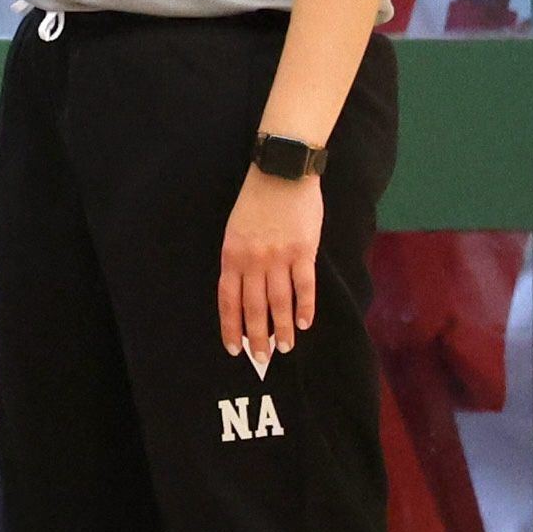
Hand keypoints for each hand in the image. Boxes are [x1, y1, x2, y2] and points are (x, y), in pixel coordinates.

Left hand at [219, 167, 322, 364]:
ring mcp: (279, 257)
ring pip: (279, 302)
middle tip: (261, 358)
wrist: (281, 173)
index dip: (231, 327)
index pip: (228, 301)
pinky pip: (304, 286)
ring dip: (281, 328)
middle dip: (256, 336)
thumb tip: (243, 291)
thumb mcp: (235, 231)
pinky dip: (304, 307)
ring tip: (285, 348)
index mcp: (231, 256)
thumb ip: (238, 260)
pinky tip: (303, 324)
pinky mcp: (304, 252)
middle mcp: (253, 261)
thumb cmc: (256, 202)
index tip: (234, 348)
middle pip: (253, 307)